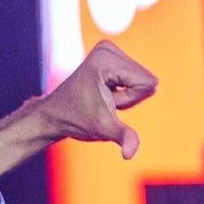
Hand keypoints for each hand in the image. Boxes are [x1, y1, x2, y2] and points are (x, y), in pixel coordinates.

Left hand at [0, 41, 159, 181]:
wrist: (56, 114)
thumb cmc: (76, 120)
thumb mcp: (103, 128)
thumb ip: (123, 137)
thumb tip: (130, 155)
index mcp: (106, 59)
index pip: (147, 83)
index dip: (130, 100)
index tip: (106, 102)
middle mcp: (108, 48)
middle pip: (147, 79)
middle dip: (129, 96)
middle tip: (103, 100)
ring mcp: (109, 49)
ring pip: (143, 79)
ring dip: (126, 95)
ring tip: (102, 97)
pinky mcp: (110, 54)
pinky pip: (136, 76)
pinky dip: (124, 89)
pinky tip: (104, 92)